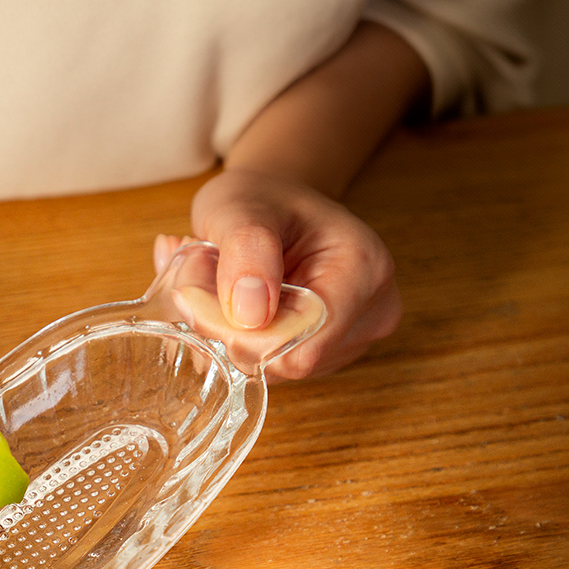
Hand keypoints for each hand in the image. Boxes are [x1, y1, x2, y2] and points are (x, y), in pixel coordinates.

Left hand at [155, 167, 400, 380]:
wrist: (272, 202)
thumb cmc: (260, 199)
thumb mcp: (239, 207)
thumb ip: (245, 251)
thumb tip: (249, 315)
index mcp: (364, 270)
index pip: (302, 346)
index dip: (239, 335)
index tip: (197, 293)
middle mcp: (371, 313)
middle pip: (287, 363)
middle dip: (227, 329)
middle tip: (199, 278)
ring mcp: (351, 339)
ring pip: (272, 369)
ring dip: (226, 334)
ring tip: (219, 285)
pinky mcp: (327, 354)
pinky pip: (268, 367)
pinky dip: (235, 340)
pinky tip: (232, 304)